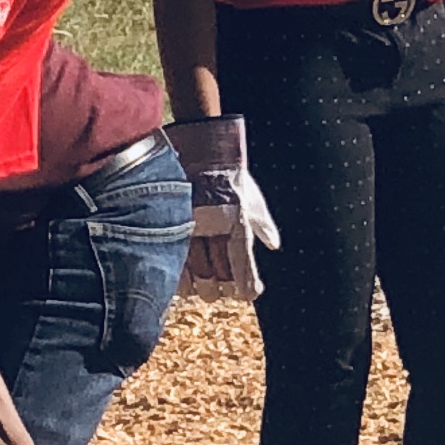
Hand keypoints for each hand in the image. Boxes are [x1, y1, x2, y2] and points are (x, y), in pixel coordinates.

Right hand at [167, 113, 270, 299]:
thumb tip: (273, 244)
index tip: (251, 294)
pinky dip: (179, 273)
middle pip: (217, 270)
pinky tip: (183, 282)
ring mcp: (190, 224)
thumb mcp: (252, 195)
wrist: (197, 149)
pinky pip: (174, 256)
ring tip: (203, 292)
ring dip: (199, 284)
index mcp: (237, 219)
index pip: (243, 261)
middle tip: (220, 293)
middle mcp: (215, 225)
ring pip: (194, 267)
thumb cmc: (229, 174)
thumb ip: (263, 223)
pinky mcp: (170, 222)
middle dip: (220, 287)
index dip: (247, 282)